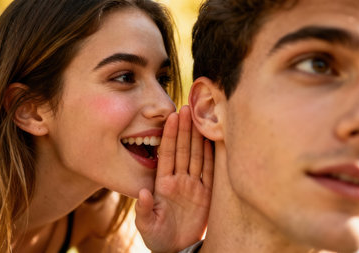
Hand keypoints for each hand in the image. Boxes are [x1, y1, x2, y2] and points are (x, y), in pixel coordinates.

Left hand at [135, 105, 212, 252]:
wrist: (176, 249)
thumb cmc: (158, 237)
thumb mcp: (146, 225)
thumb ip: (144, 210)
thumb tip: (144, 194)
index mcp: (163, 184)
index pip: (168, 154)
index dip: (170, 135)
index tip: (172, 117)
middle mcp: (179, 180)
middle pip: (184, 150)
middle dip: (185, 129)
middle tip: (188, 107)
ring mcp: (194, 186)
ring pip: (197, 156)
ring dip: (198, 137)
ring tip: (201, 117)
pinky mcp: (207, 195)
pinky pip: (211, 171)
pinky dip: (213, 156)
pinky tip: (215, 140)